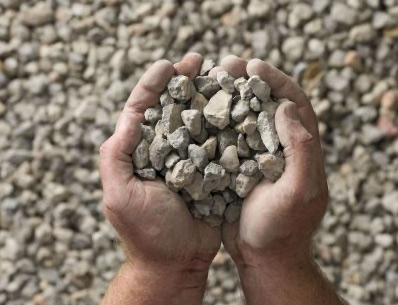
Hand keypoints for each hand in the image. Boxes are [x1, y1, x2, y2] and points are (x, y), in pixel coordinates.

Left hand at [99, 53, 220, 304]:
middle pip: (173, 107)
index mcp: (139, 152)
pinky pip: (220, 142)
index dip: (155, 84)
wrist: (178, 262)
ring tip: (222, 75)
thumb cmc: (145, 232)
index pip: (143, 109)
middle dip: (185, 81)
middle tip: (200, 60)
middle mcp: (164, 150)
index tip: (169, 65)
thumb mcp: (120, 193)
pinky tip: (239, 106)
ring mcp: (189, 159)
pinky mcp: (211, 171)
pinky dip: (228, 123)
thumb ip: (117, 155)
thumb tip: (130, 116)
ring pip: (199, 120)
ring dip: (208, 96)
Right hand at [212, 56, 344, 304]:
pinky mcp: (238, 166)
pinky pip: (226, 137)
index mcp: (302, 149)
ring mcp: (258, 156)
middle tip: (226, 63)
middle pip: (267, 103)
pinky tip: (198, 110)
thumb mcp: (298, 192)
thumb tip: (287, 108)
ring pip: (245, 117)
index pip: (294, 103)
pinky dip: (215, 121)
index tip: (254, 65)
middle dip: (249, 80)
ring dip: (230, 96)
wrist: (262, 257)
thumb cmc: (282, 229)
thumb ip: (300, 150)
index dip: (276, 80)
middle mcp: (281, 147)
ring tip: (209, 78)